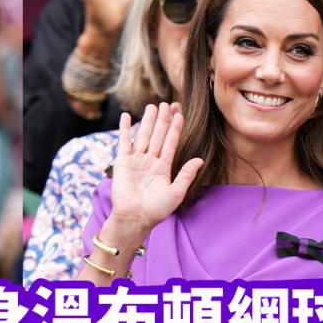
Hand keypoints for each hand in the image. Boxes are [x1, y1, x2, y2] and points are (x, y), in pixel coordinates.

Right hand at [107, 102, 202, 239]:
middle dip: (163, 120)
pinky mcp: (122, 162)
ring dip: (148, 120)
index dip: (175, 128)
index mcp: (163, 168)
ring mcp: (135, 160)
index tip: (180, 114)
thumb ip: (186, 174)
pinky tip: (126, 116)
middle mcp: (149, 161)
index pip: (170, 143)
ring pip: (143, 135)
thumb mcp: (176, 192)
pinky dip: (124, 128)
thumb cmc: (156, 210)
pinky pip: (124, 141)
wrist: (134, 218)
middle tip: (167, 104)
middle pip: (158, 135)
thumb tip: (200, 160)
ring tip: (153, 106)